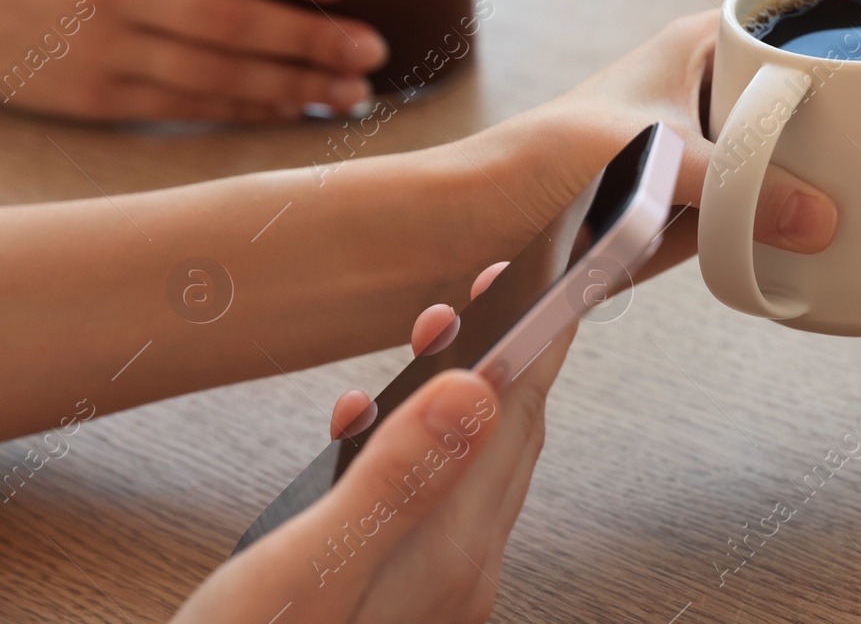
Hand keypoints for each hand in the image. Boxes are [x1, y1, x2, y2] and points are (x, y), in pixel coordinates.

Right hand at [0, 0, 384, 120]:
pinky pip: (190, 108)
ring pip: (216, 76)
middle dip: (309, 40)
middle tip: (371, 50)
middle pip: (227, 22)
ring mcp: (102, 50)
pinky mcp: (99, 100)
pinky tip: (295, 108)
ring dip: (293, 87)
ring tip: (351, 91)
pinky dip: (249, 110)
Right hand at [173, 263, 572, 623]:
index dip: (537, 335)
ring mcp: (436, 590)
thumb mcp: (309, 568)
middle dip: (506, 352)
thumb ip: (397, 478)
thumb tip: (477, 390)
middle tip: (493, 287)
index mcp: (452, 552)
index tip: (552, 270)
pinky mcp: (402, 599)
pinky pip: (434, 503)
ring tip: (438, 337)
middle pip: (508, 436)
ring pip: (473, 467)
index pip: (519, 416)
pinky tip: (371, 429)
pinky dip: (416, 448)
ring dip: (462, 396)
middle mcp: (461, 571)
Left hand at [462, 11, 838, 276]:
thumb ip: (737, 186)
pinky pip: (773, 200)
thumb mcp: (656, 159)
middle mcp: (720, 87)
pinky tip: (852, 225)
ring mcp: (719, 145)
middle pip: (813, 86)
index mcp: (706, 42)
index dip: (853, 19)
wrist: (493, 228)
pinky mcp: (712, 202)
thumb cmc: (553, 159)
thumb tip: (823, 220)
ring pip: (799, 146)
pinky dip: (803, 213)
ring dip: (837, 164)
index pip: (796, 13)